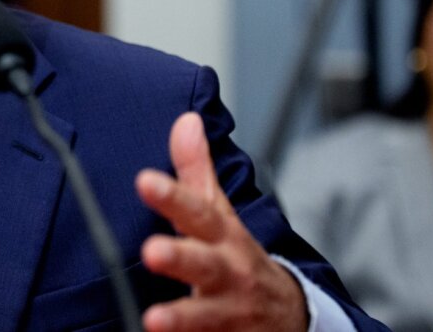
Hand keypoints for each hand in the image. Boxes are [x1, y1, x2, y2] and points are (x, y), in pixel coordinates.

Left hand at [135, 112, 306, 331]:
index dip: (172, 196)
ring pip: (207, 316)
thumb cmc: (236, 256)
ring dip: (182, 318)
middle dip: (181, 258)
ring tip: (153, 319)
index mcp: (224, 237)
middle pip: (205, 264)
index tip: (145, 180)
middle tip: (152, 250)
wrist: (288, 315)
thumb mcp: (220, 213)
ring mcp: (231, 312)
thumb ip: (196, 171)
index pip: (197, 211)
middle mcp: (229, 273)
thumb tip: (185, 120)